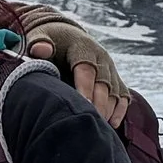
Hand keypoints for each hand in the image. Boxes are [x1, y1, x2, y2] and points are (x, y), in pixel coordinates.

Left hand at [20, 6, 128, 124]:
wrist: (67, 36)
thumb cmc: (50, 40)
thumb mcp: (41, 36)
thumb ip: (39, 42)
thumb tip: (41, 50)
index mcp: (84, 47)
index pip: (86, 69)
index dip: (85, 87)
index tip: (82, 104)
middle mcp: (101, 58)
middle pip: (103, 84)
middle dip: (98, 104)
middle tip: (88, 122)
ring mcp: (111, 70)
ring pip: (115, 92)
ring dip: (108, 110)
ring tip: (97, 127)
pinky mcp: (116, 80)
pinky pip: (123, 96)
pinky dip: (120, 110)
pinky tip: (112, 125)